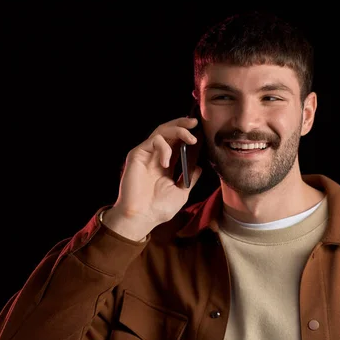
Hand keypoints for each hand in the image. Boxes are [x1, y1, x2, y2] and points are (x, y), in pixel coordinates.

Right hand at [103, 117, 202, 239]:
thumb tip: (199, 167)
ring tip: (191, 138)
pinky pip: (153, 141)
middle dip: (183, 124)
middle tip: (195, 123)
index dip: (188, 135)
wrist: (142, 217)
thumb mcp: (181, 192)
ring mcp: (146, 155)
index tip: (201, 131)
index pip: (178, 143)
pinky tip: (167, 162)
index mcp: (166, 164)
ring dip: (178, 130)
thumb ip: (189, 178)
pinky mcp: (137, 155)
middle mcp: (156, 156)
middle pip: (169, 131)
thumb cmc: (159, 208)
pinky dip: (164, 148)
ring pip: (161, 131)